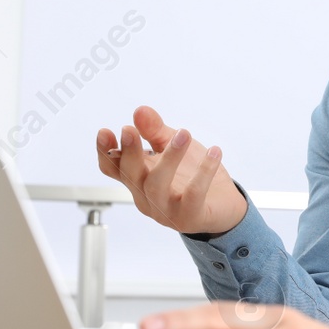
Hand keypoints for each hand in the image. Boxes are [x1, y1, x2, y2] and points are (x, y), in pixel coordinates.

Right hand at [96, 105, 247, 235]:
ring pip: (157, 185)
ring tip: (183, 134)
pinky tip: (214, 152)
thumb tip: (140, 111)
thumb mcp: (171, 145)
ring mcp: (166, 210)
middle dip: (129, 153)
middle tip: (130, 130)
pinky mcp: (190, 216)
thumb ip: (154, 130)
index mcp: (138, 178)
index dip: (105, 152)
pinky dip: (203, 172)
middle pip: (130, 176)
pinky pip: (194, 194)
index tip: (105, 132)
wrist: (223, 204)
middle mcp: (146, 196)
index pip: (112, 168)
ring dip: (169, 158)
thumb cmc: (191, 174)